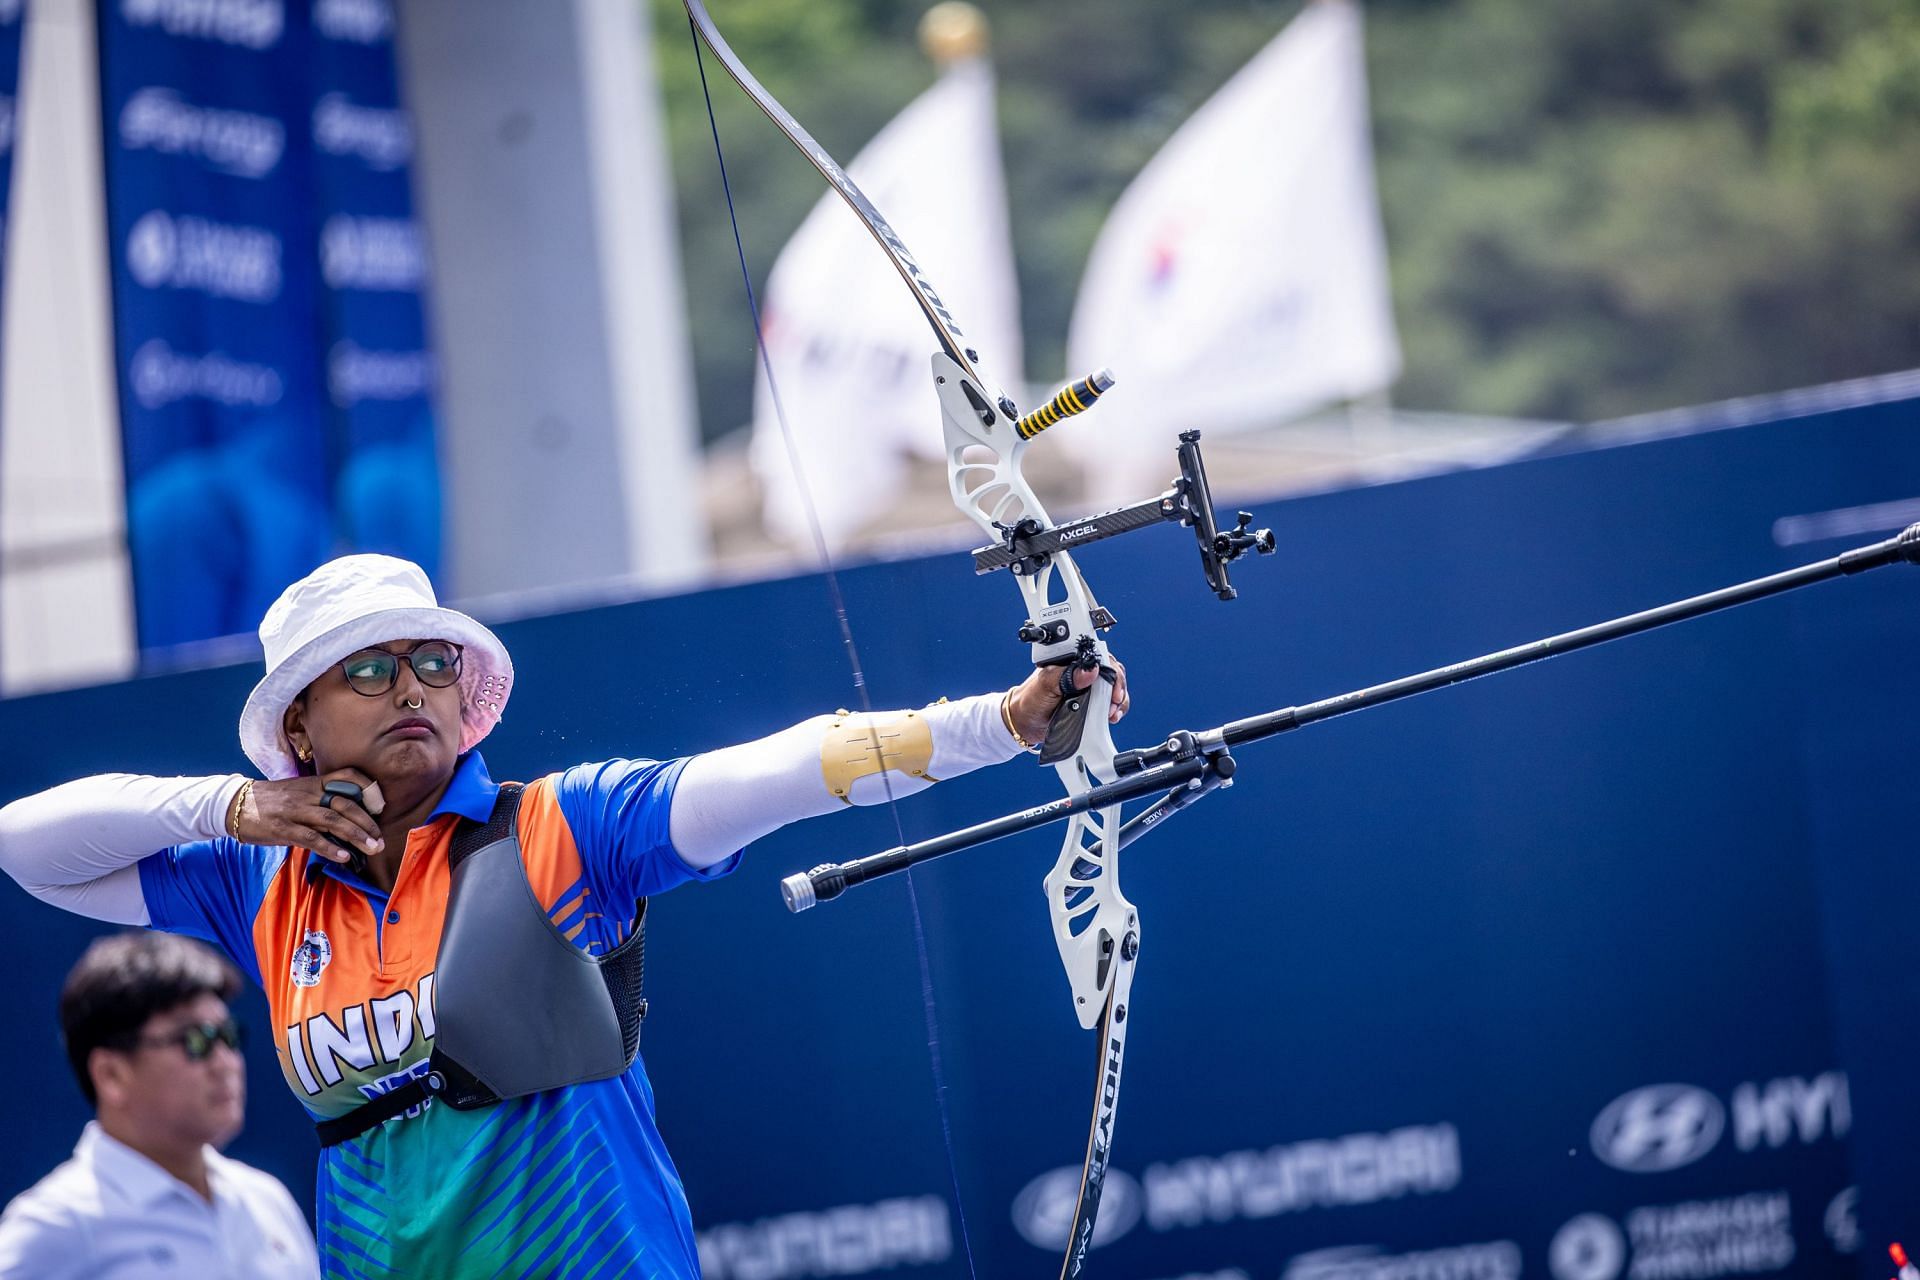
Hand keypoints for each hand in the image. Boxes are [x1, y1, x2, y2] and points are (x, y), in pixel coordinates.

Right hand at [232, 771, 387, 862]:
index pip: (347, 776)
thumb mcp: (298, 792)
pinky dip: (330, 847)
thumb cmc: (272, 801)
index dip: (367, 787)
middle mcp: (307, 794)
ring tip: (372, 848)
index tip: (381, 805)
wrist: (235, 805)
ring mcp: (295, 811)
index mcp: (313, 783)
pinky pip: (311, 838)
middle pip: (345, 804)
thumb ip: (321, 799)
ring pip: (332, 820)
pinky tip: (344, 856)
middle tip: (381, 839)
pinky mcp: (282, 828)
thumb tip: (350, 815)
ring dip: (355, 835)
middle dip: (367, 822)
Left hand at [1004, 654, 1129, 746]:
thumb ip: (1066, 676)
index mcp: (1072, 660)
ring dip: (1118, 701)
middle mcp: (1082, 671)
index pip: (1099, 657)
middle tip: (1114, 701)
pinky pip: (1110, 703)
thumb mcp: (1045, 684)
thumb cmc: (1030, 699)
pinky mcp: (1091, 703)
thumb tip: (1089, 670)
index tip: (1112, 687)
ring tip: (1111, 713)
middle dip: (1117, 687)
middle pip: (1112, 672)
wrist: (1024, 723)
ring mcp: (1088, 688)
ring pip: (1114, 688)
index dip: (1110, 670)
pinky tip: (1111, 717)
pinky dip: (1115, 710)